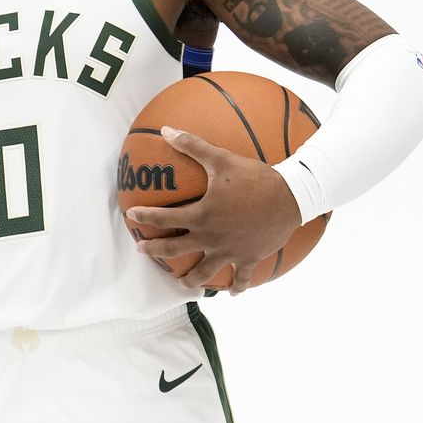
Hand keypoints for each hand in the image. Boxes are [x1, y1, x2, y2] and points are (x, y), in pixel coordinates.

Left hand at [127, 127, 302, 294]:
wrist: (290, 197)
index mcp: (201, 215)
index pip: (163, 219)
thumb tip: (166, 130)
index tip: (132, 216)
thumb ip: (192, 145)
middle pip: (174, 250)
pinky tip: (231, 292)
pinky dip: (236, 287)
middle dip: (155, 251)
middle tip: (142, 250)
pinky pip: (241, 279)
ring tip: (182, 284)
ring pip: (204, 273)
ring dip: (190, 281)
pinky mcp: (248, 259)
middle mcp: (211, 238)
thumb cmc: (254, 177)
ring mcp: (229, 252)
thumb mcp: (221, 158)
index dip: (144, 218)